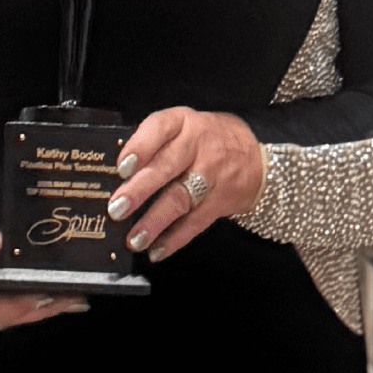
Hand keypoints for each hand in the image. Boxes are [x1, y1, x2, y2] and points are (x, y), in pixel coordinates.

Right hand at [0, 181, 86, 329]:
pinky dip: (26, 300)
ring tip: (71, 298)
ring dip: (37, 307)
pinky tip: (48, 293)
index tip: (45, 295)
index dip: (18, 304)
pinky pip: (2, 303)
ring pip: (5, 313)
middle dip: (39, 309)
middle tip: (74, 299)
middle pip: (1, 314)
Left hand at [108, 107, 266, 262]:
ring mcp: (211, 176)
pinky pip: (195, 222)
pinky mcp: (219, 202)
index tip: (122, 166)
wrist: (258, 160)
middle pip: (166, 167)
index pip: (160, 128)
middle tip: (117, 207)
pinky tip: (157, 249)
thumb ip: (154, 142)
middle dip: (139, 190)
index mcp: (183, 123)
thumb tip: (115, 174)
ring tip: (134, 238)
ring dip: (154, 221)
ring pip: (180, 199)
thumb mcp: (185, 126)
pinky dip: (175, 238)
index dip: (140, 147)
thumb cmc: (209, 140)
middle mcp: (197, 147)